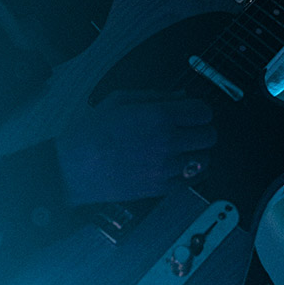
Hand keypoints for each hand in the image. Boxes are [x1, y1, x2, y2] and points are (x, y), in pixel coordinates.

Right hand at [55, 90, 215, 205]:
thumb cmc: (90, 134)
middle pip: (210, 136)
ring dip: (198, 152)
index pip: (203, 112)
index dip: (200, 110)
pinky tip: (180, 165)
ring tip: (184, 149)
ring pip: (205, 160)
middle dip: (202, 130)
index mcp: (158, 117)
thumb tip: (180, 96)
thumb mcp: (118, 100)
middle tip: (190, 129)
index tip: (193, 111)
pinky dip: (191, 172)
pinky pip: (193, 181)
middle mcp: (167, 143)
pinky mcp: (161, 188)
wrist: (73, 168)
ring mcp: (166, 168)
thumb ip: (154, 96)